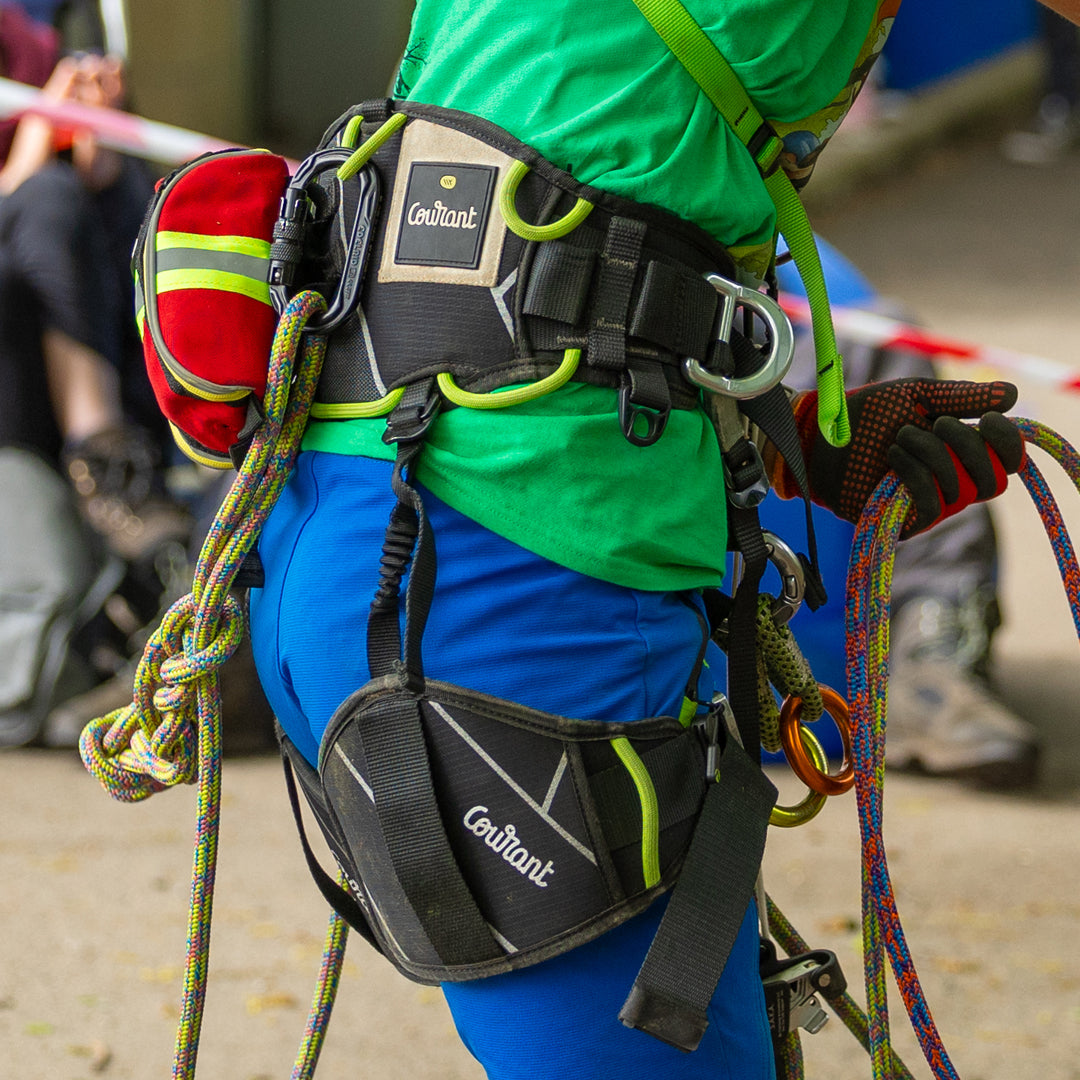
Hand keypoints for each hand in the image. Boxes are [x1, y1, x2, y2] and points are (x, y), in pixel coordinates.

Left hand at [790, 378, 1024, 537]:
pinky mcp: (904, 522)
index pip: (1008, 459)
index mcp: (961, 451)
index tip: (989, 417)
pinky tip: (893, 458)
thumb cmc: (867, 415)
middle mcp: (952, 481)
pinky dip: (917, 477)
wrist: (821, 435)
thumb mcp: (916, 395)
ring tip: (899, 438)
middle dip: (968, 446)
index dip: (1009, 441)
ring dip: (932, 456)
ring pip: (961, 491)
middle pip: (993, 480)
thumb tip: (1014, 396)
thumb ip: (961, 397)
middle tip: (935, 424)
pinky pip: (932, 508)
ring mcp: (929, 504)